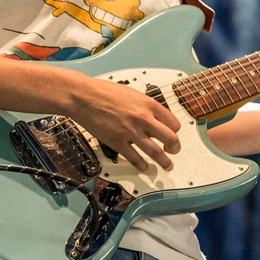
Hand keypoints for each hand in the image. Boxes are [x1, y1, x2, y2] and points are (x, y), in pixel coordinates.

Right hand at [58, 72, 181, 172]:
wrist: (84, 96)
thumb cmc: (104, 92)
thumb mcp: (133, 94)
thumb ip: (145, 107)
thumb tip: (154, 119)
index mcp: (149, 104)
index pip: (173, 123)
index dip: (176, 132)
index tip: (174, 136)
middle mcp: (143, 118)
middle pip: (170, 139)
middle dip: (175, 148)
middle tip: (174, 152)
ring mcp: (131, 132)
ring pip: (156, 152)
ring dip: (164, 162)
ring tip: (167, 166)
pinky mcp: (117, 142)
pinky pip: (135, 159)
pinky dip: (142, 165)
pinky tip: (144, 167)